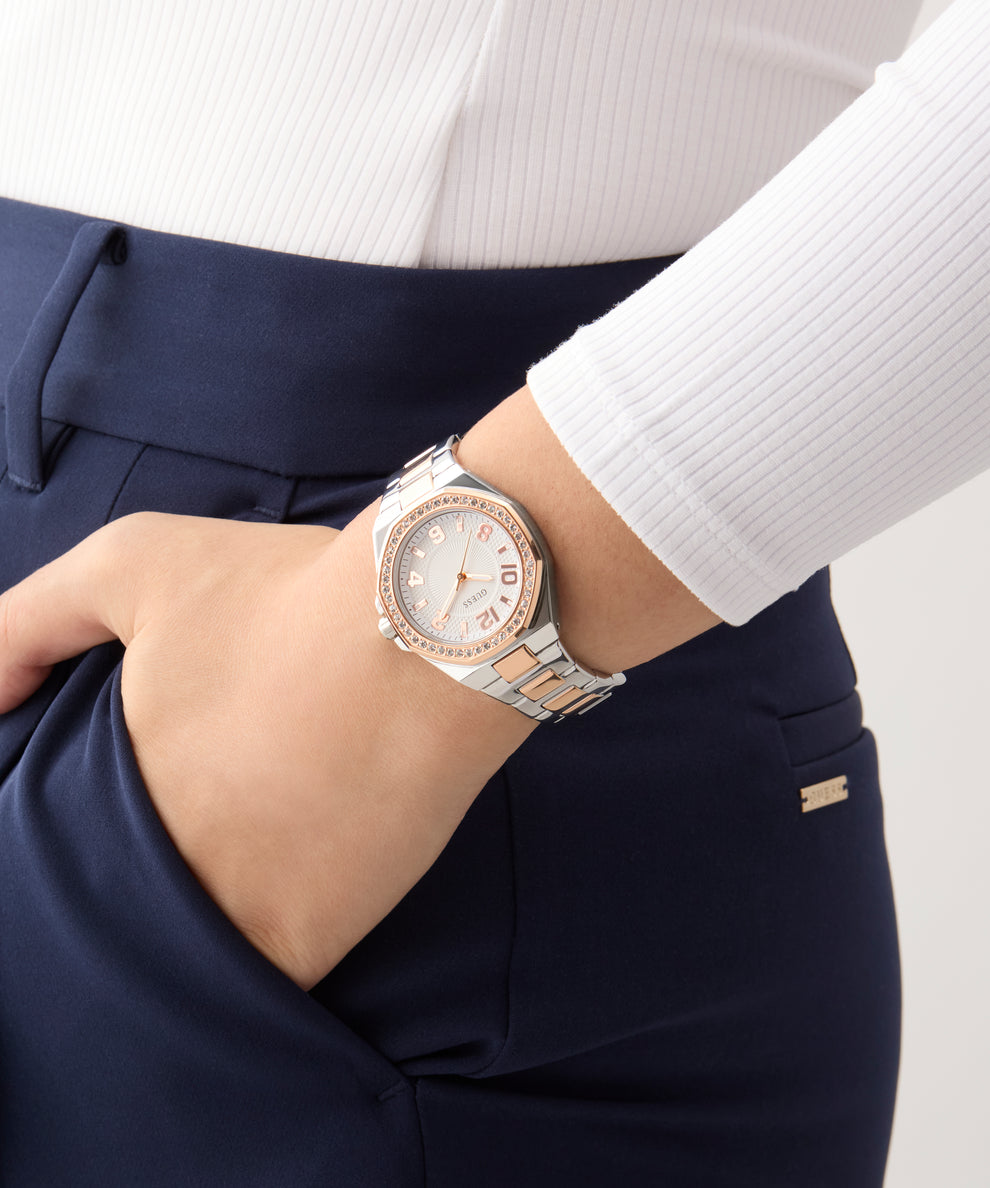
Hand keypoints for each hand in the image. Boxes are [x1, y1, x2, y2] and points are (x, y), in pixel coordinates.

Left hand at [0, 502, 536, 987]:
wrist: (428, 634)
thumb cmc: (284, 594)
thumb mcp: (133, 564)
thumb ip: (29, 622)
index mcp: (107, 786)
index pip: (57, 861)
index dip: (74, 856)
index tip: (116, 832)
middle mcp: (158, 862)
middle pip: (117, 917)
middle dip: (131, 900)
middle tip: (186, 856)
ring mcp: (233, 910)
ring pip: (184, 964)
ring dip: (194, 942)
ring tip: (234, 888)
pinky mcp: (311, 937)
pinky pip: (263, 988)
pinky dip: (259, 973)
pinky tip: (283, 916)